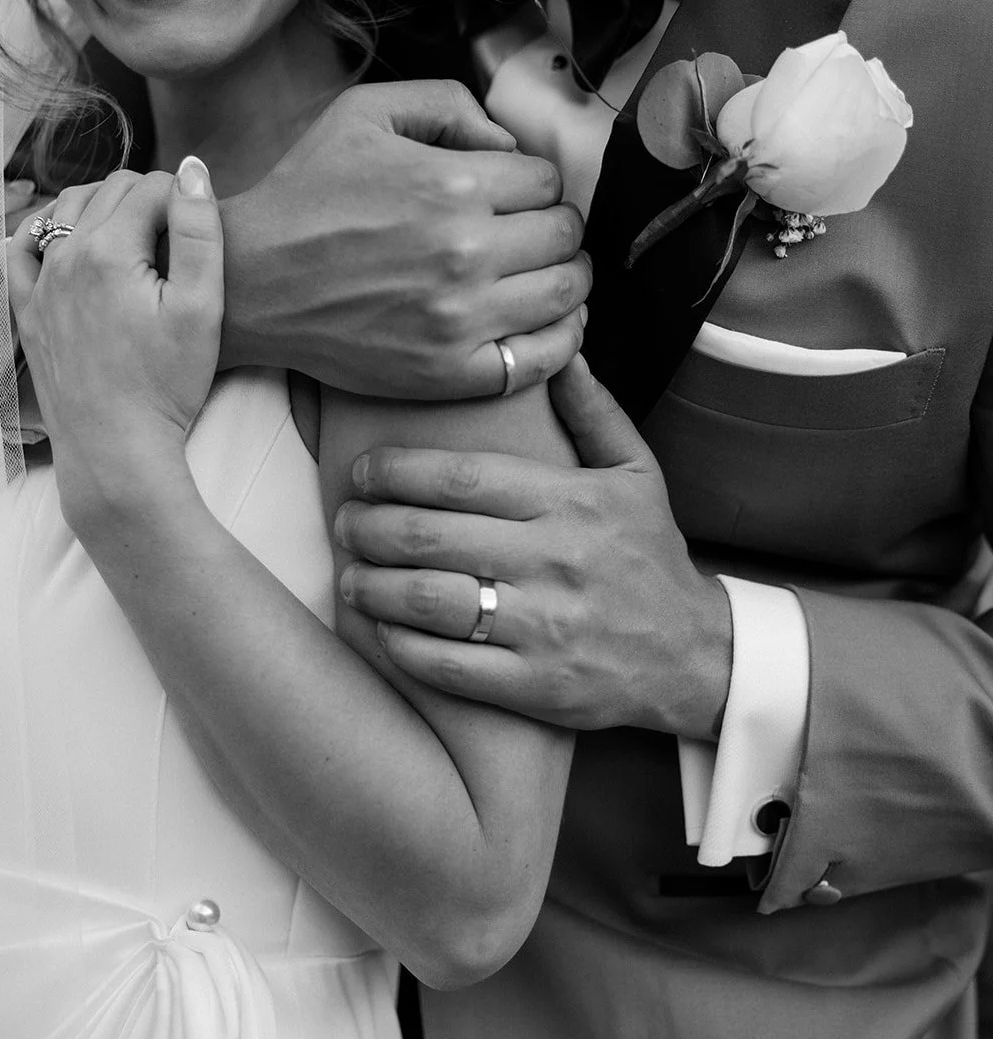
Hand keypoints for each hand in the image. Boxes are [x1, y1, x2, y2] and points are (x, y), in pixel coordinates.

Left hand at [7, 160, 223, 525]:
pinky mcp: (29, 312)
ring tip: (138, 237)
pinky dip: (47, 233)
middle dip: (147, 197)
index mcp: (109, 251)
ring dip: (103, 207)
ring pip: (67, 210)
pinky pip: (23, 250)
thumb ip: (199, 231)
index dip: (185, 198)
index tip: (203, 228)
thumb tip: (191, 169)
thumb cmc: (166, 384)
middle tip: (178, 237)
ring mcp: (40, 285)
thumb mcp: (201, 307)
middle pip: (109, 189)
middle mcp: (65, 258)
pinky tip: (72, 244)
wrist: (117, 450)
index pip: (151, 186)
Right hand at [218, 80, 589, 396]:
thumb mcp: (364, 113)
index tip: (511, 194)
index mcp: (451, 184)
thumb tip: (507, 140)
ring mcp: (461, 318)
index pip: (546, 181)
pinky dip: (562, 338)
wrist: (249, 281)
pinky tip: (544, 320)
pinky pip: (545, 358)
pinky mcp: (451, 371)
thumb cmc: (304, 194)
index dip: (532, 184)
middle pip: (564, 234)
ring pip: (566, 292)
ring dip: (566, 277)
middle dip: (553, 226)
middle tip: (528, 231)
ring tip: (542, 271)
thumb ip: (448, 105)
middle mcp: (465, 252)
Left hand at [334, 355, 732, 738]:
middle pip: (432, 535)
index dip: (397, 471)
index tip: (362, 471)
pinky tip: (382, 630)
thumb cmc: (650, 555)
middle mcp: (555, 559)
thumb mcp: (636, 472)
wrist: (694, 655)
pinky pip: (449, 664)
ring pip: (431, 600)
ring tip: (349, 576)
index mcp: (571, 501)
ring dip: (373, 587)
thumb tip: (561, 351)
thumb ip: (593, 411)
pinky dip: (402, 646)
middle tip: (344, 521)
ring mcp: (546, 626)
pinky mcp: (537, 687)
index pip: (462, 477)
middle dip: (370, 526)